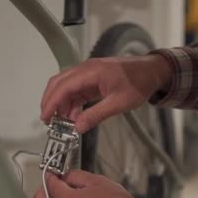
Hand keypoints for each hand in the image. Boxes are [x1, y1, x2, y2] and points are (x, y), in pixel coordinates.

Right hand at [40, 54, 171, 133]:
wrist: (152, 71)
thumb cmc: (139, 82)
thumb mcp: (119, 103)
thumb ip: (96, 115)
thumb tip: (78, 127)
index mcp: (92, 72)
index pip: (63, 86)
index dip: (51, 102)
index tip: (45, 117)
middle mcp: (86, 69)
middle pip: (59, 83)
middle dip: (50, 102)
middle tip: (48, 121)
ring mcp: (88, 73)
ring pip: (66, 87)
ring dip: (62, 104)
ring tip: (63, 122)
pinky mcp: (92, 78)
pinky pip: (76, 90)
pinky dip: (72, 103)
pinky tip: (74, 116)